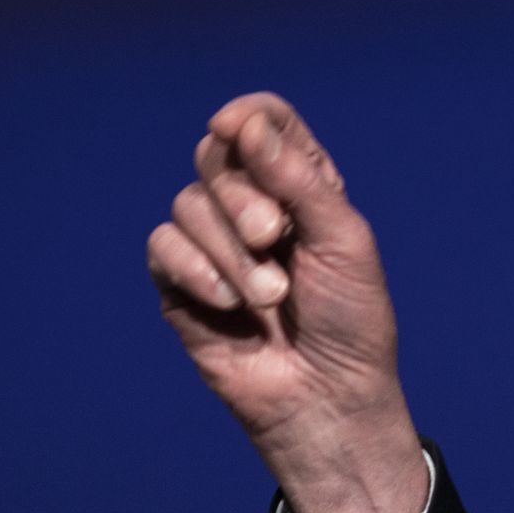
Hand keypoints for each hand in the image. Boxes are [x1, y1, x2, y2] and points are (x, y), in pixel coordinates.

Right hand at [146, 92, 424, 512]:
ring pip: (188, 205)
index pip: (265, 124)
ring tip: (270, 296)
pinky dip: (195, 271)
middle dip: (242, 195)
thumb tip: (245, 123)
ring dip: (228, 251)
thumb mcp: (342, 240)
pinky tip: (230, 306)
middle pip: (217, 158)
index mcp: (304, 187)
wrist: (327, 396)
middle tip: (275, 236)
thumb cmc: (351, 319)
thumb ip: (297, 179)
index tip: (235, 125)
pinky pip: (162, 247)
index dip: (247, 116)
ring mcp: (215, 245)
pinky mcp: (183, 286)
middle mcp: (255, 207)